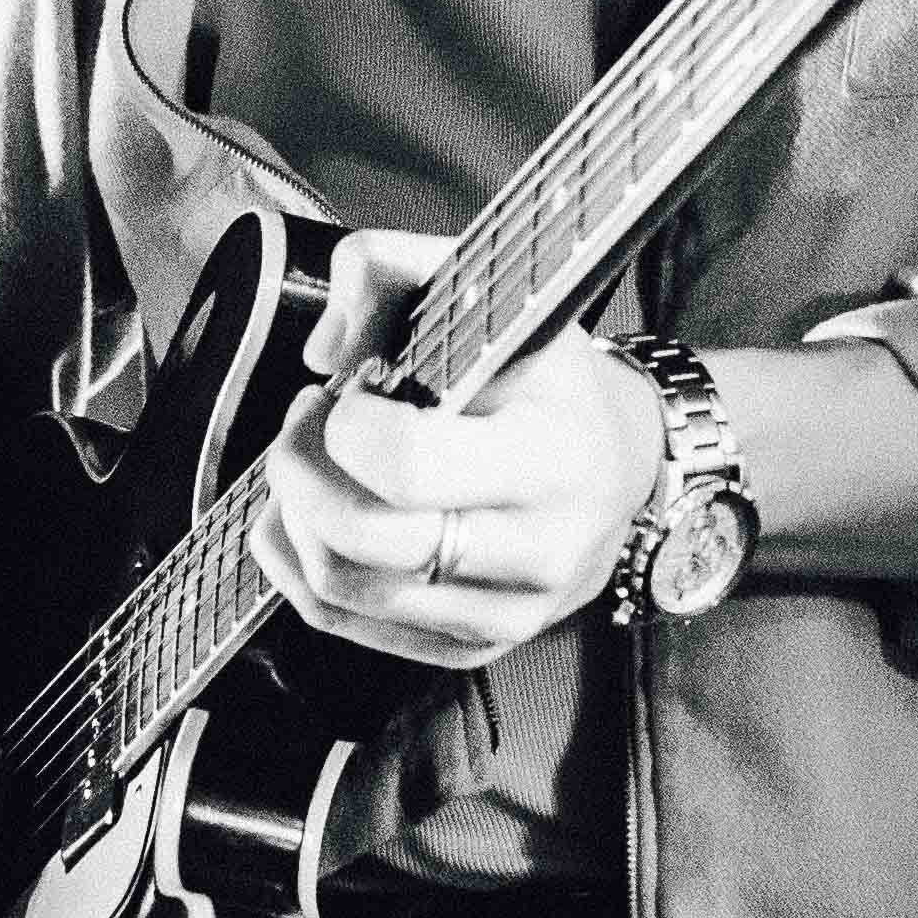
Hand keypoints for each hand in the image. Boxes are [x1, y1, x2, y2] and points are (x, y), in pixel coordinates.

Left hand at [245, 232, 668, 670]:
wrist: (624, 464)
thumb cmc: (550, 383)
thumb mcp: (497, 296)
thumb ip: (394, 271)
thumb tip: (326, 347)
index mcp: (553, 457)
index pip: (408, 466)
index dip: (345, 426)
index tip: (349, 394)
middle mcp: (538, 549)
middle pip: (358, 537)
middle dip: (298, 469)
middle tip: (306, 424)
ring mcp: (506, 611)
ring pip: (338, 589)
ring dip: (294, 518)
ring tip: (315, 465)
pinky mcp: (473, 646)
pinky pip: (346, 624)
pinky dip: (301, 566)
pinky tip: (314, 517)